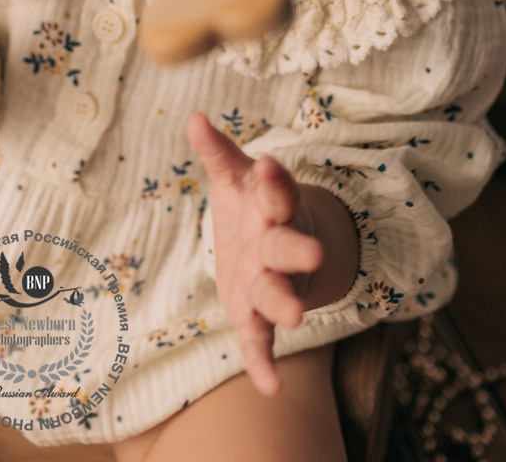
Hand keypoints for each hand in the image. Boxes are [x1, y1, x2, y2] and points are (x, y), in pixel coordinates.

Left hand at [187, 111, 322, 395]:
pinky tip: (269, 387)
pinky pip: (260, 340)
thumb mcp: (235, 178)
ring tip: (292, 319)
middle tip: (311, 254)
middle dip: (297, 252)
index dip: (273, 181)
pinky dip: (265, 363)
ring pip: (278, 294)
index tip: (269, 165)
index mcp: (271, 209)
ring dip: (284, 306)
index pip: (277, 193)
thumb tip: (194, 118)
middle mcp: (276, 247)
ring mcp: (269, 283)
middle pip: (287, 249)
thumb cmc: (253, 208)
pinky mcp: (256, 315)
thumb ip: (217, 151)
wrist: (281, 250)